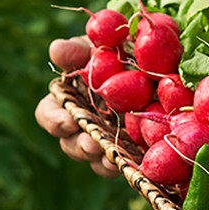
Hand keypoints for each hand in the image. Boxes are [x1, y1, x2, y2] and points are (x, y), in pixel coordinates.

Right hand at [34, 36, 118, 177]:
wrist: (159, 58)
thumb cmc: (120, 49)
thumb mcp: (101, 45)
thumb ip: (79, 49)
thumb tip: (56, 50)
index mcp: (69, 97)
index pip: (48, 113)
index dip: (54, 119)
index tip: (69, 120)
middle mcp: (84, 122)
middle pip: (69, 143)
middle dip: (79, 145)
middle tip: (92, 143)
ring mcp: (107, 138)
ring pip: (94, 157)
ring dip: (100, 158)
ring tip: (110, 156)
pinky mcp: (130, 148)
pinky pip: (122, 164)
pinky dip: (124, 165)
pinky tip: (132, 163)